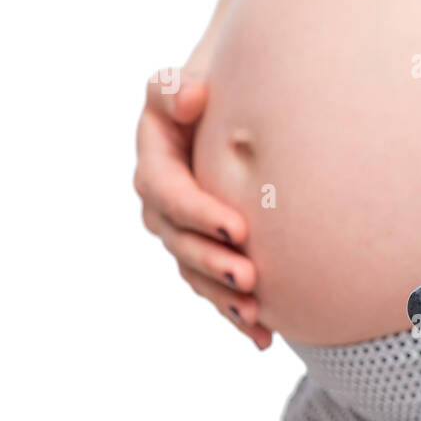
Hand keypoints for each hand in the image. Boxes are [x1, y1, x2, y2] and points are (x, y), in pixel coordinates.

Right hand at [134, 67, 271, 348]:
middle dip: (213, 262)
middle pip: (180, 242)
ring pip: (197, 272)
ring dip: (223, 297)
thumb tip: (191, 97)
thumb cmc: (211, 87)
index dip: (199, 212)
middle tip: (249, 276)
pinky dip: (237, 316)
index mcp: (156, 160)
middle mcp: (163, 202)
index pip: (169, 192)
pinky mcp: (206, 253)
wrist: (231, 104)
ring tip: (256, 313)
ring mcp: (183, 232)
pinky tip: (265, 339)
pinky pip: (216, 289)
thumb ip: (174, 86)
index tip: (237, 227)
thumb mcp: (186, 81)